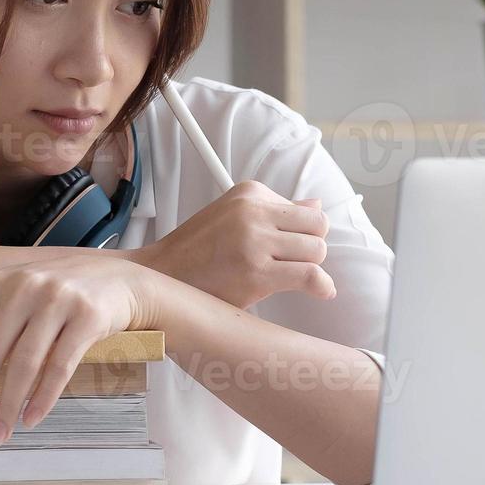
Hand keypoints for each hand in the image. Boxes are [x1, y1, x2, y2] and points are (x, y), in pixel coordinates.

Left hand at [0, 254, 145, 450]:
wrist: (121, 280)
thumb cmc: (56, 289)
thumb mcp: (7, 290)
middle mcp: (21, 287)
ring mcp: (57, 300)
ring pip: (23, 365)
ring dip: (7, 408)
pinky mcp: (88, 316)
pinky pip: (60, 366)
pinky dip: (43, 398)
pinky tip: (31, 420)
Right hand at [133, 180, 335, 307]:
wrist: (162, 275)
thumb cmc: (198, 251)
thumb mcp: (236, 215)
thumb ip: (277, 210)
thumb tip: (316, 206)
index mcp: (250, 193)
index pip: (305, 211)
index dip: (303, 234)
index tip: (291, 249)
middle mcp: (253, 212)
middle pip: (318, 228)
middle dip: (312, 249)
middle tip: (292, 264)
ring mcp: (254, 241)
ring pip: (317, 251)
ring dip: (310, 269)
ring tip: (288, 277)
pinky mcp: (256, 272)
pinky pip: (309, 275)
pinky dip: (322, 286)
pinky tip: (321, 292)